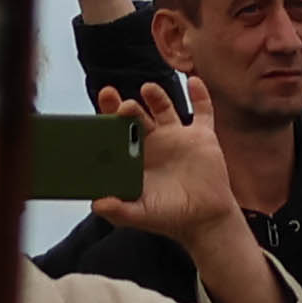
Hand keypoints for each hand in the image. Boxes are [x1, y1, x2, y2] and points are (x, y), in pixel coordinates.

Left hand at [97, 75, 284, 302]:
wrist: (204, 220)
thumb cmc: (168, 217)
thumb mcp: (141, 215)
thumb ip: (119, 210)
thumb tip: (96, 204)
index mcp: (135, 156)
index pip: (116, 131)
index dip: (106, 119)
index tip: (97, 110)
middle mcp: (154, 141)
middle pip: (135, 116)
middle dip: (124, 106)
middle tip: (109, 95)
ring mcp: (178, 136)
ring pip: (165, 108)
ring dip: (156, 96)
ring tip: (147, 89)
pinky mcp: (202, 136)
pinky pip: (203, 111)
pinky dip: (200, 96)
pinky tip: (193, 82)